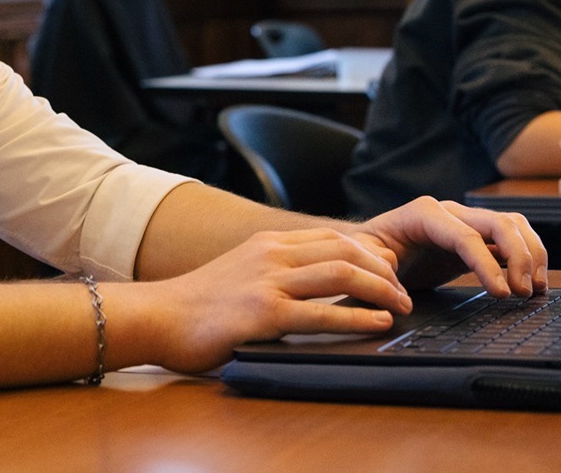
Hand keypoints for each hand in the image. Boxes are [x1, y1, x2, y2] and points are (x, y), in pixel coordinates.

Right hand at [125, 228, 411, 373]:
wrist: (156, 316)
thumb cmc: (196, 306)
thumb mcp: (240, 274)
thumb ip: (273, 275)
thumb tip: (312, 291)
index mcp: (267, 244)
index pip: (333, 236)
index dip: (370, 252)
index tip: (390, 271)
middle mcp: (271, 254)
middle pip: (345, 248)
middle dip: (384, 269)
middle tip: (404, 291)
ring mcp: (268, 282)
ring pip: (341, 272)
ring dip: (381, 289)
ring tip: (402, 306)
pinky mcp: (264, 313)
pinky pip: (323, 311)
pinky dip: (359, 316)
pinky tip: (378, 323)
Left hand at [356, 196, 547, 297]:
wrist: (369, 246)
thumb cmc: (365, 251)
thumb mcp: (363, 258)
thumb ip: (377, 269)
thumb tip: (396, 288)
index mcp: (424, 213)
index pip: (467, 237)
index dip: (488, 265)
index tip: (503, 293)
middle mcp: (450, 211)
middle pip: (499, 223)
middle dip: (519, 257)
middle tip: (524, 293)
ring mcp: (466, 221)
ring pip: (513, 225)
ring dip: (531, 254)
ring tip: (535, 289)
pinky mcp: (476, 237)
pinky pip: (512, 237)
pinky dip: (528, 256)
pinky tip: (533, 282)